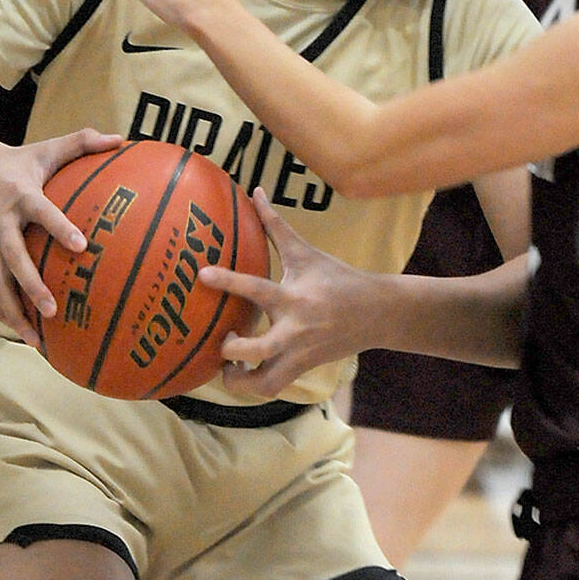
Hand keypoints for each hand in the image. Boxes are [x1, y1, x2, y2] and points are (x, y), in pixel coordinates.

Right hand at [0, 127, 124, 338]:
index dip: (60, 227)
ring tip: (36, 339)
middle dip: (30, 285)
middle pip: (12, 258)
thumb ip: (82, 142)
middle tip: (52, 309)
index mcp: (21, 194)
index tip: (81, 245)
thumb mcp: (47, 147)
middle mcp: (1, 221)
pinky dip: (2, 311)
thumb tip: (121, 139)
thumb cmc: (19, 160)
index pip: (42, 212)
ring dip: (13, 311)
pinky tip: (22, 334)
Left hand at [200, 190, 376, 398]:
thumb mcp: (306, 252)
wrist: (377, 313)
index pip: (255, 288)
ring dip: (238, 381)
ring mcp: (299, 354)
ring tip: (228, 367)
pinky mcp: (303, 369)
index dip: (226, 280)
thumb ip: (276, 225)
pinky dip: (253, 386)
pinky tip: (243, 371)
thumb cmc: (338, 279)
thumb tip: (255, 191)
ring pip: (263, 384)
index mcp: (294, 297)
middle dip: (230, 350)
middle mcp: (294, 329)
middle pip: (255, 350)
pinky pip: (271, 388)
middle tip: (222, 338)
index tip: (201, 274)